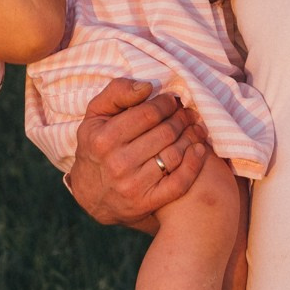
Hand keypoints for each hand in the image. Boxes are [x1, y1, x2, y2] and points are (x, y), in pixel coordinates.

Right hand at [65, 79, 210, 227]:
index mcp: (104, 138)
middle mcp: (117, 163)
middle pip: (165, 133)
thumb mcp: (95, 116)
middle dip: (181, 119)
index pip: (148, 114)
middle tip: (188, 113)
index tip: (173, 100)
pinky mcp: (147, 202)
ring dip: (191, 137)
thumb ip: (117, 93)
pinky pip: (179, 183)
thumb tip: (147, 86)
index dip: (166, 104)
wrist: (91, 195)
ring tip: (196, 128)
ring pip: (174, 155)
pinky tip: (199, 150)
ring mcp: (133, 185)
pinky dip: (194, 165)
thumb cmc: (97, 146)